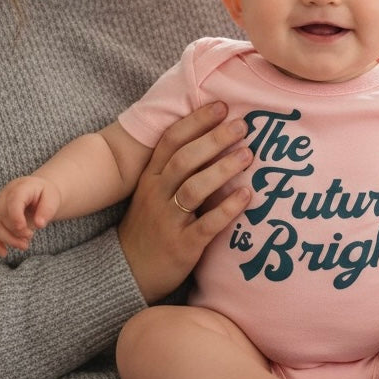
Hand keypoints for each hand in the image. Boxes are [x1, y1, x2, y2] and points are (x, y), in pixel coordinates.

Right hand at [0, 175, 61, 256]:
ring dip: (8, 239)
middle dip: (16, 231)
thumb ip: (47, 210)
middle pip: (3, 216)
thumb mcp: (52, 198)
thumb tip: (40, 224)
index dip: (16, 218)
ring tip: (24, 245)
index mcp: (19, 187)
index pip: (13, 201)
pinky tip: (4, 253)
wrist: (38, 193)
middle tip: (30, 236)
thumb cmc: (45, 195)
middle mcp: (4, 196)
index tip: (26, 231)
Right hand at [117, 102, 252, 303]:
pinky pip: (206, 224)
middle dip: (214, 139)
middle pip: (184, 160)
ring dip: (223, 169)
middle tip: (242, 126)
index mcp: (150, 178)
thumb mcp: (153, 192)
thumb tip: (214, 138)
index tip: (221, 106)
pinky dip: (227, 209)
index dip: (196, 121)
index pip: (171, 141)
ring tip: (248, 155)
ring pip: (194, 188)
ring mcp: (168, 221)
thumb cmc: (150, 225)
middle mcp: (156, 195)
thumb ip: (175, 168)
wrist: (129, 272)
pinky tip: (247, 195)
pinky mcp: (182, 246)